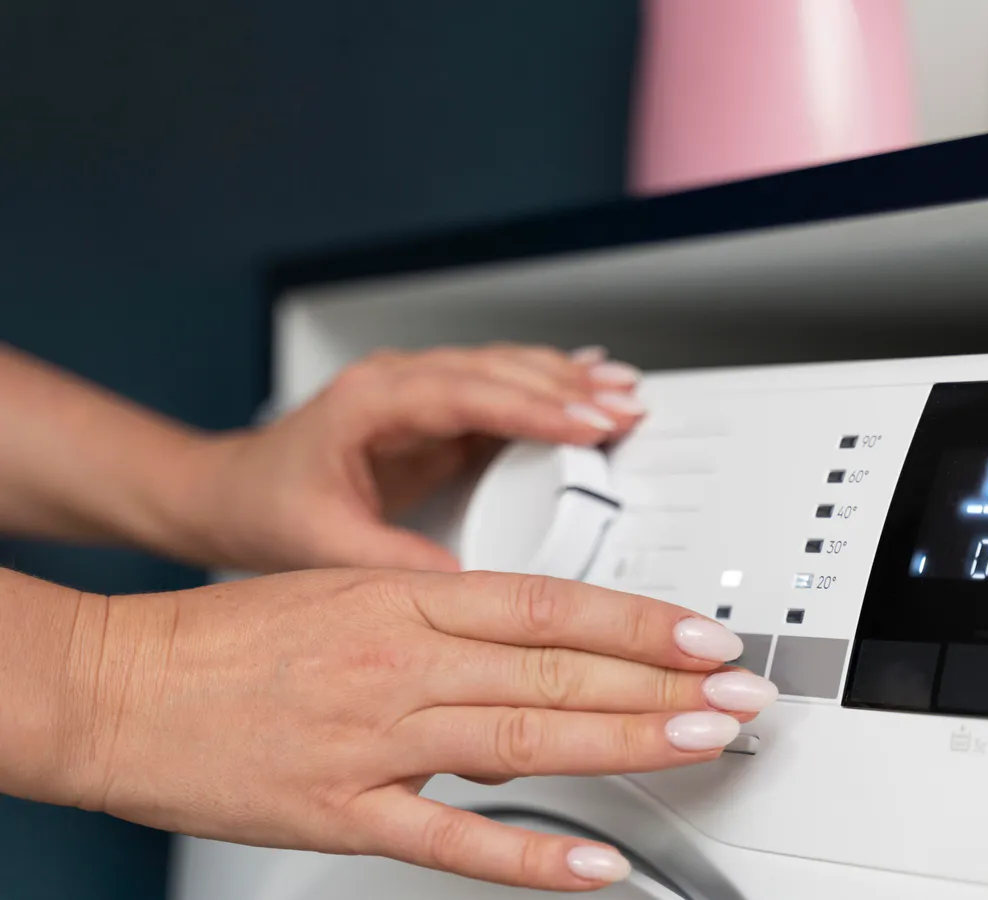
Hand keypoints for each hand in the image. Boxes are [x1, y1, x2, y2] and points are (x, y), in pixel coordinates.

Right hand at [68, 570, 777, 890]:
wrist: (118, 684)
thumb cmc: (227, 633)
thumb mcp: (346, 588)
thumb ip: (442, 618)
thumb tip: (533, 650)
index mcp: (399, 596)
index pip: (545, 602)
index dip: (634, 618)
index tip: (700, 632)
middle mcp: (397, 660)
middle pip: (553, 671)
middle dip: (658, 683)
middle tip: (736, 691)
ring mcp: (371, 740)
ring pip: (521, 740)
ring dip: (623, 744)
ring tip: (701, 743)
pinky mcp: (338, 813)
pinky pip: (449, 839)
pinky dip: (528, 856)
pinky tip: (595, 864)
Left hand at [181, 344, 643, 573]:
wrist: (230, 492)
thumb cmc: (263, 504)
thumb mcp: (325, 545)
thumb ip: (397, 565)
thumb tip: (471, 590)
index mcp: (370, 403)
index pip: (466, 393)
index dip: (532, 408)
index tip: (587, 424)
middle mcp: (399, 385)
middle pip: (499, 372)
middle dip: (569, 389)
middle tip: (629, 408)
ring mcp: (421, 393)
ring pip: (507, 372)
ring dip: (568, 383)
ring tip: (625, 396)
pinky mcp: (436, 414)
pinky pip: (503, 392)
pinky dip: (550, 392)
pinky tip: (587, 387)